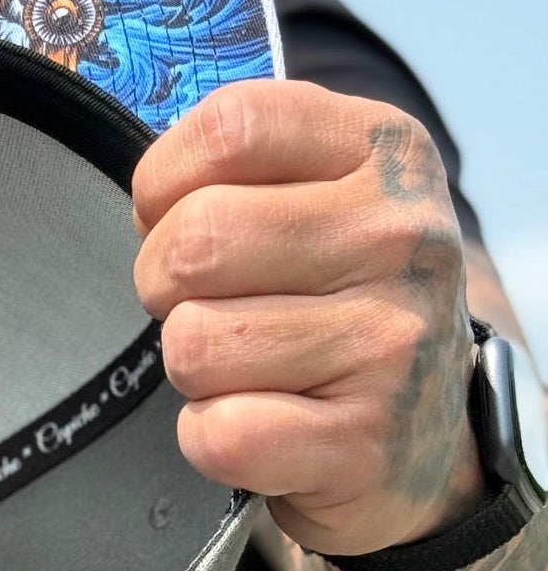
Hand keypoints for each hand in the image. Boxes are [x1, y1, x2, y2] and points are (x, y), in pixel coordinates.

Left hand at [132, 80, 485, 555]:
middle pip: (194, 240)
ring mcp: (393, 344)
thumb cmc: (334, 292)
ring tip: (246, 363)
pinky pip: (219, 432)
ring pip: (194, 343)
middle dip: (163, 280)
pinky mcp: (366, 443)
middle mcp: (402, 238)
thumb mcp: (316, 190)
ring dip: (193, 364)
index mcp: (384, 152)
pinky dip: (209, 435)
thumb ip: (236, 164)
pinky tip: (258, 420)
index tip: (172, 214)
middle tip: (205, 301)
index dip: (164, 180)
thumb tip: (147, 200)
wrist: (423, 427)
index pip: (230, 127)